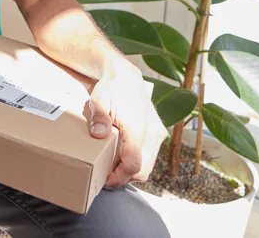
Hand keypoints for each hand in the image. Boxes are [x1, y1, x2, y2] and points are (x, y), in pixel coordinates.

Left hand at [87, 64, 166, 187]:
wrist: (125, 77)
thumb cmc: (111, 89)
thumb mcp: (99, 101)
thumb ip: (99, 119)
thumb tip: (99, 134)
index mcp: (139, 128)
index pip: (134, 165)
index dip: (120, 178)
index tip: (106, 181)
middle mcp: (153, 133)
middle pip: (143, 170)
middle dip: (125, 177)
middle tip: (106, 176)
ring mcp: (158, 133)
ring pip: (148, 165)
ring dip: (132, 170)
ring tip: (113, 167)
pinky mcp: (158, 132)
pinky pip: (150, 156)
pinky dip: (138, 161)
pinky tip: (122, 156)